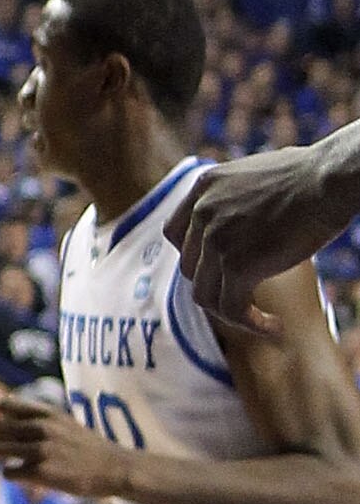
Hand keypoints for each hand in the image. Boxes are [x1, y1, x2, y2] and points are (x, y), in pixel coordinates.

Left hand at [0, 394, 128, 500]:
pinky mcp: (43, 472)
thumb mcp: (62, 423)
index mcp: (47, 414)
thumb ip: (35, 419)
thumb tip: (0, 419)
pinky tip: (12, 473)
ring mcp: (42, 450)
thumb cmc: (85, 447)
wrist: (115, 468)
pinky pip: (11, 472)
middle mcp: (42, 429)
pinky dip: (7, 472)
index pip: (7, 404)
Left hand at [166, 144, 353, 332]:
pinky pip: (230, 308)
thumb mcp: (256, 177)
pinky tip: (274, 326)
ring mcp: (215, 239)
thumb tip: (247, 221)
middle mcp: (201, 212)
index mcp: (204, 187)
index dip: (194, 258)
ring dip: (230, 311)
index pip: (174, 233)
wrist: (328, 181)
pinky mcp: (237, 265)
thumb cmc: (310, 176)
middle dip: (216, 285)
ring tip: (261, 320)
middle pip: (189, 267)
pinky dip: (250, 323)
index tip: (217, 270)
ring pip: (205, 294)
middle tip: (247, 295)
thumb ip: (238, 199)